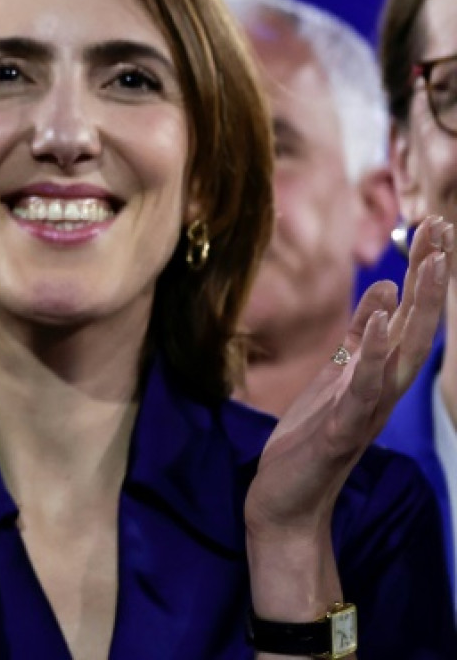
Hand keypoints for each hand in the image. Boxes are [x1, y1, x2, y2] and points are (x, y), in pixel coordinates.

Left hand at [243, 215, 451, 621]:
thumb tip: (386, 292)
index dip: (425, 274)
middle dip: (432, 278)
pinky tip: (383, 321)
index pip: (410, 317)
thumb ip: (360, 338)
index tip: (436, 227)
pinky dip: (376, 354)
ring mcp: (366, 410)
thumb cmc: (310, 439)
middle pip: (417, 327)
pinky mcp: (342, 429)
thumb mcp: (335, 376)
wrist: (286, 499)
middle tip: (442, 227)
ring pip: (404, 353)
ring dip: (418, 307)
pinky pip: (364, 388)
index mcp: (379, 375)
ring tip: (429, 260)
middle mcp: (383, 390)